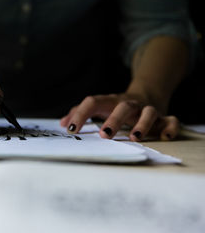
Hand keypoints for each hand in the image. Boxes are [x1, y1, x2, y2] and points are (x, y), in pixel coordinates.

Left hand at [60, 93, 178, 140]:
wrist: (146, 95)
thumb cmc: (115, 107)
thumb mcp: (99, 107)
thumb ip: (80, 113)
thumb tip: (62, 123)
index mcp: (109, 102)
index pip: (93, 102)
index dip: (81, 114)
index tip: (71, 129)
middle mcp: (129, 104)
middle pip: (122, 107)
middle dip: (114, 120)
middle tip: (104, 135)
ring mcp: (147, 109)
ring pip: (148, 112)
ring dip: (142, 124)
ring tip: (134, 138)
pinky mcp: (164, 118)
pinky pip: (171, 120)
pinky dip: (170, 127)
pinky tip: (164, 137)